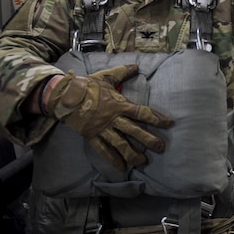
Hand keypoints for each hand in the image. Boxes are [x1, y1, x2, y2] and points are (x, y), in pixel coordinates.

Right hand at [46, 65, 173, 171]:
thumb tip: (136, 66)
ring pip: (120, 144)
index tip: (169, 123)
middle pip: (134, 131)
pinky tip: (121, 167)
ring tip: (143, 161)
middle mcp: (113, 119)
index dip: (157, 118)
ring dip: (132, 153)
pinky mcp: (92, 136)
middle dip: (149, 140)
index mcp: (119, 104)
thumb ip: (122, 72)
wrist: (64, 96)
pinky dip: (112, 159)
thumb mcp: (106, 77)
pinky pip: (103, 150)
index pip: (142, 112)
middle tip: (161, 148)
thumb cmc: (86, 85)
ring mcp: (102, 129)